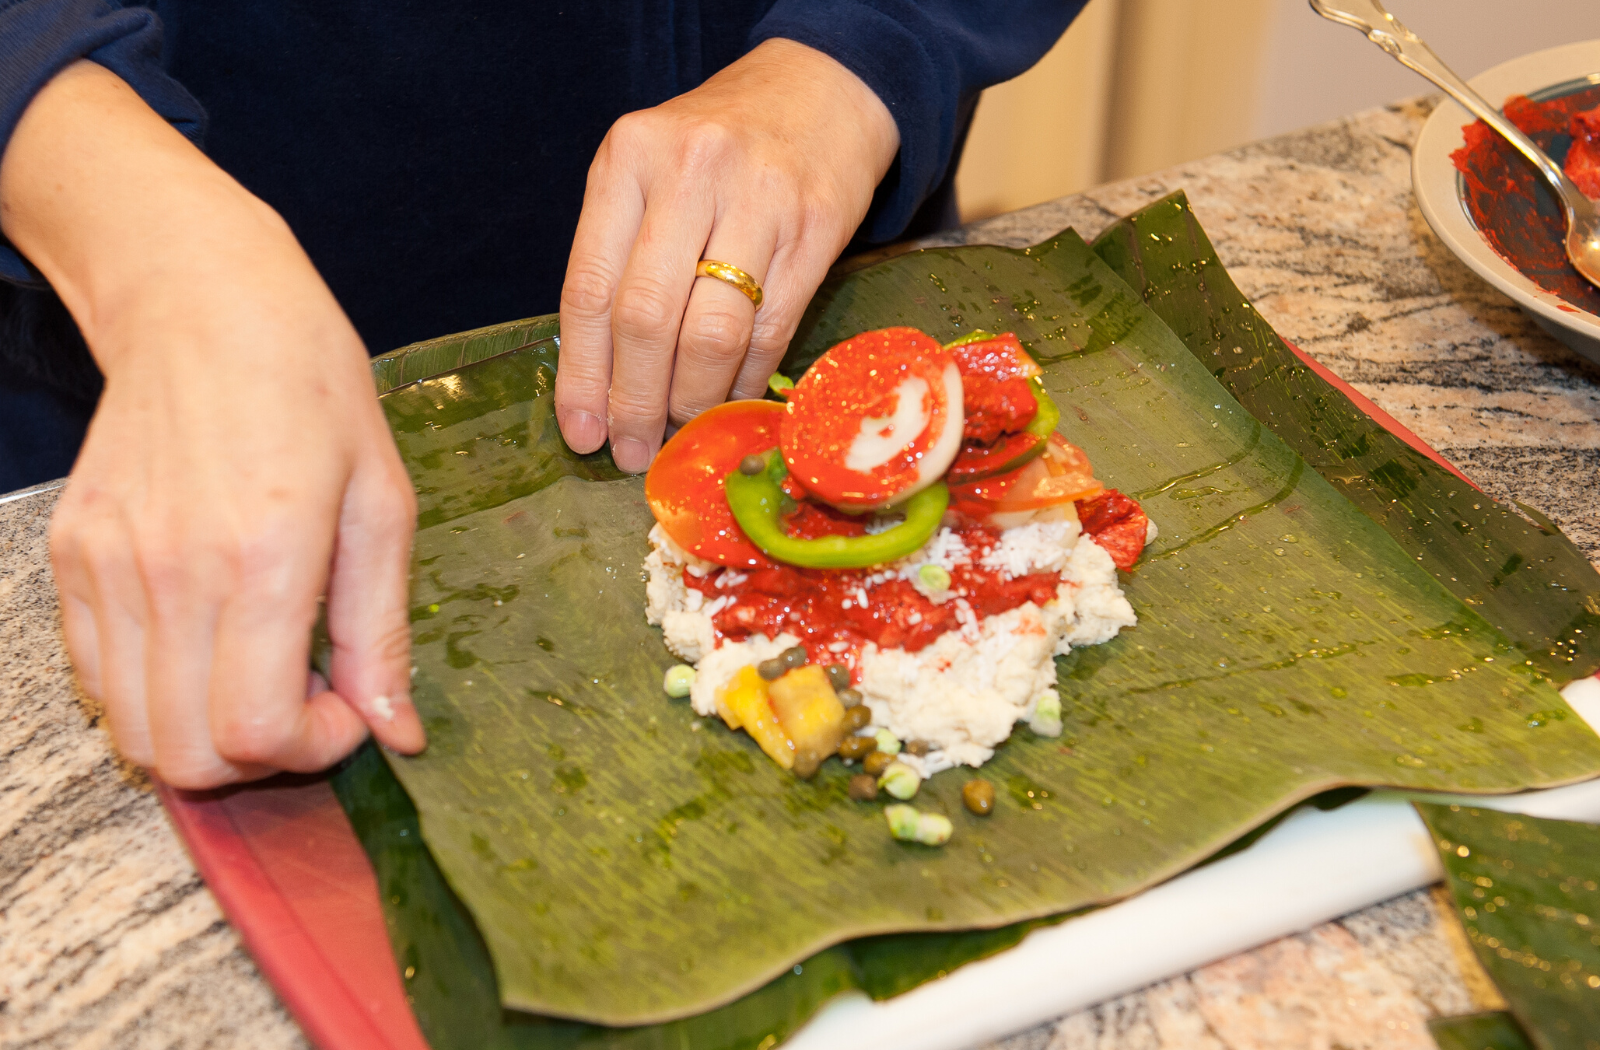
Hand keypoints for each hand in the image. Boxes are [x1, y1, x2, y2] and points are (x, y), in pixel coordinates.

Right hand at [1, 63, 424, 787]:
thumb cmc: (314, 391)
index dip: (313, 749)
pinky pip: (95, 681)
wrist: (203, 306)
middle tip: (307, 698)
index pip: (258, 732)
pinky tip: (207, 642)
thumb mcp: (383, 504)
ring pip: (133, 733)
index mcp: (264, 558)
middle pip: (187, 757)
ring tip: (259, 669)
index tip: (348, 707)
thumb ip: (384, 631)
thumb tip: (397, 734)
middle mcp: (171, 574)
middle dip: (261, 757)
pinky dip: (153, 696)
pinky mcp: (70, 558)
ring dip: (204, 736)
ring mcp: (107, 568)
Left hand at [555, 38, 899, 472]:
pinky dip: (745, 379)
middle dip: (635, 401)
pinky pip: (771, 329)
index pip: (589, 287)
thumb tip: (601, 385)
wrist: (822, 91)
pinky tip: (730, 398)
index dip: (583, 374)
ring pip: (711, 334)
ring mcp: (758, 199)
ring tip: (682, 427)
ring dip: (692, 399)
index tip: (581, 433)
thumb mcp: (650, 177)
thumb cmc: (719, 150)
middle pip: (646, 317)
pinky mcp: (815, 229)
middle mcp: (689, 172)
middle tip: (632, 450)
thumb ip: (621, 260)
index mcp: (629, 160)